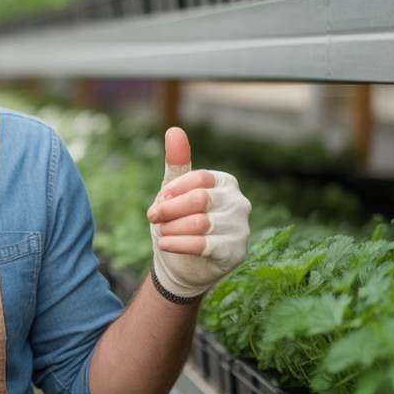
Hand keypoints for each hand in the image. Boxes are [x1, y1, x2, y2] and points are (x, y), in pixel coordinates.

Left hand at [146, 127, 250, 298]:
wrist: (182, 263)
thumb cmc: (178, 221)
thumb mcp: (173, 191)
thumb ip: (176, 162)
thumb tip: (174, 130)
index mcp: (225, 182)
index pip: (198, 179)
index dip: (173, 191)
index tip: (158, 200)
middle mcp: (239, 202)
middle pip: (199, 200)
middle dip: (169, 210)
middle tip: (153, 217)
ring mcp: (240, 228)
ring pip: (199, 223)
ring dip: (171, 229)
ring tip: (161, 233)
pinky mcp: (235, 251)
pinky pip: (203, 245)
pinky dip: (178, 244)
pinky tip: (164, 244)